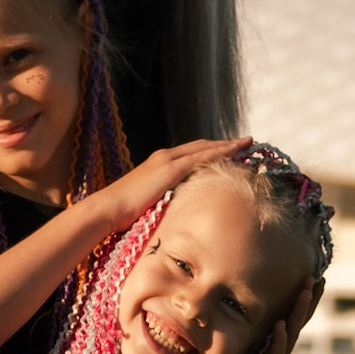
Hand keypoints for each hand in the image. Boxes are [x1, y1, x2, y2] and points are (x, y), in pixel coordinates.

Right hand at [87, 136, 251, 241]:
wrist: (108, 208)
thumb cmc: (123, 212)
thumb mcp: (147, 203)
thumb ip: (161, 200)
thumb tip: (172, 211)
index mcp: (159, 163)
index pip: (190, 153)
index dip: (210, 150)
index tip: (227, 151)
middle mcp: (165, 156)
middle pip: (201, 146)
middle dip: (223, 144)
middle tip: (244, 142)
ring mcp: (168, 160)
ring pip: (204, 148)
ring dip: (226, 145)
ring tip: (246, 143)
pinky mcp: (170, 169)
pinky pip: (201, 158)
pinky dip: (218, 153)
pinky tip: (233, 153)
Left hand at [214, 274, 323, 353]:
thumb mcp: (234, 337)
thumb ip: (239, 318)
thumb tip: (232, 287)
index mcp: (273, 339)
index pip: (293, 314)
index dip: (305, 297)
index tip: (314, 275)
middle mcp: (278, 349)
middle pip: (299, 321)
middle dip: (308, 300)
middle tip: (316, 279)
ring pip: (291, 335)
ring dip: (298, 313)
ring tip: (304, 294)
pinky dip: (278, 340)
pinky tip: (280, 325)